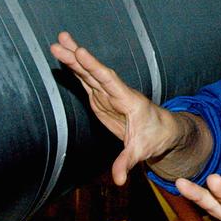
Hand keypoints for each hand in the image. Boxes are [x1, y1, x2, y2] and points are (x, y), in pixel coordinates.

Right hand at [49, 31, 182, 184]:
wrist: (163, 130)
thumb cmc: (155, 137)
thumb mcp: (142, 151)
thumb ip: (127, 162)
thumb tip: (119, 180)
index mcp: (128, 100)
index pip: (109, 81)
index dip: (94, 67)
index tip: (81, 52)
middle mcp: (117, 92)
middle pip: (94, 72)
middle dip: (78, 57)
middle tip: (61, 40)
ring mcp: (108, 94)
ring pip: (88, 73)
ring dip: (73, 58)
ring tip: (57, 42)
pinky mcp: (102, 98)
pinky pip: (86, 81)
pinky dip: (75, 69)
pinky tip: (64, 58)